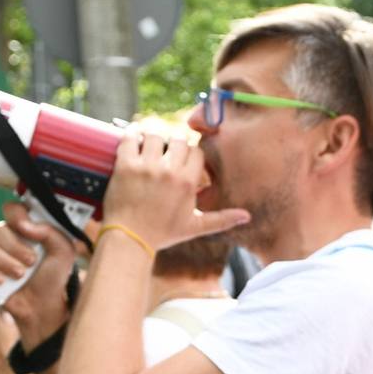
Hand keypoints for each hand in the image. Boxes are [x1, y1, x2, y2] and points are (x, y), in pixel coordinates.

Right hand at [0, 202, 72, 344]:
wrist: (43, 305)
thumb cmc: (53, 277)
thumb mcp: (64, 252)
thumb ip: (51, 232)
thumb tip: (26, 224)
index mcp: (26, 229)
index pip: (12, 209)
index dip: (16, 216)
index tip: (26, 229)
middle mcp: (7, 237)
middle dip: (15, 247)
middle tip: (31, 262)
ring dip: (5, 262)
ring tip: (20, 276)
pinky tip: (1, 281)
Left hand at [102, 117, 251, 249]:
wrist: (131, 240)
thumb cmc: (163, 234)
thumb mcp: (195, 227)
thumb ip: (222, 219)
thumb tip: (247, 216)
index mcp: (188, 182)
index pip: (196, 152)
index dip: (190, 154)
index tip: (183, 160)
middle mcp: (169, 171)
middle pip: (177, 140)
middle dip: (174, 144)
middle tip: (166, 154)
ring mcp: (146, 167)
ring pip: (155, 135)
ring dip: (154, 138)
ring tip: (150, 147)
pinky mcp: (125, 166)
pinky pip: (130, 138)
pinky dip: (132, 133)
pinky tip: (134, 136)